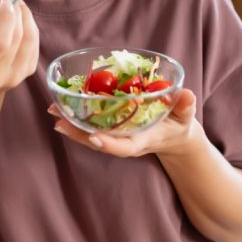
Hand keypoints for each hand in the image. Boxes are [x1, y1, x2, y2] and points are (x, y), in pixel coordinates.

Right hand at [0, 0, 38, 95]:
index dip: (5, 18)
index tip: (4, 0)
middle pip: (17, 39)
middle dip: (16, 13)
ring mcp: (17, 76)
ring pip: (30, 39)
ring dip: (26, 16)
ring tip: (17, 4)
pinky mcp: (29, 71)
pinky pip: (35, 43)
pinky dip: (30, 25)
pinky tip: (21, 18)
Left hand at [48, 89, 202, 157]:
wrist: (175, 138)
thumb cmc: (180, 125)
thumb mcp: (186, 117)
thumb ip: (186, 107)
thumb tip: (187, 94)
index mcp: (143, 141)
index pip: (125, 147)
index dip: (109, 144)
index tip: (94, 138)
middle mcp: (126, 141)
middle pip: (100, 142)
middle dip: (79, 134)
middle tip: (59, 121)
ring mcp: (117, 137)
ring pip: (91, 135)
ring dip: (72, 125)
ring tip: (53, 112)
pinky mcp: (112, 130)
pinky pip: (92, 127)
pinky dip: (77, 119)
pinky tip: (61, 108)